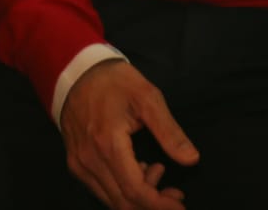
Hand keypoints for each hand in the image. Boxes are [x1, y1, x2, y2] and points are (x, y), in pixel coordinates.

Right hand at [61, 61, 198, 209]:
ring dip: (139, 199)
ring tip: (158, 173)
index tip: (181, 206)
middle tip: (176, 194)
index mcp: (108, 143)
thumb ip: (169, 131)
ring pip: (111, 200)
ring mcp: (79, 163)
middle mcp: (89, 160)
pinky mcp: (75, 164)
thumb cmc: (114, 82)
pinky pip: (101, 189)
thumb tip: (192, 159)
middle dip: (153, 204)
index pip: (135, 191)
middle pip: (123, 202)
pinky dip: (123, 190)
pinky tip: (139, 169)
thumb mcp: (147, 97)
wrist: (76, 71)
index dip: (160, 204)